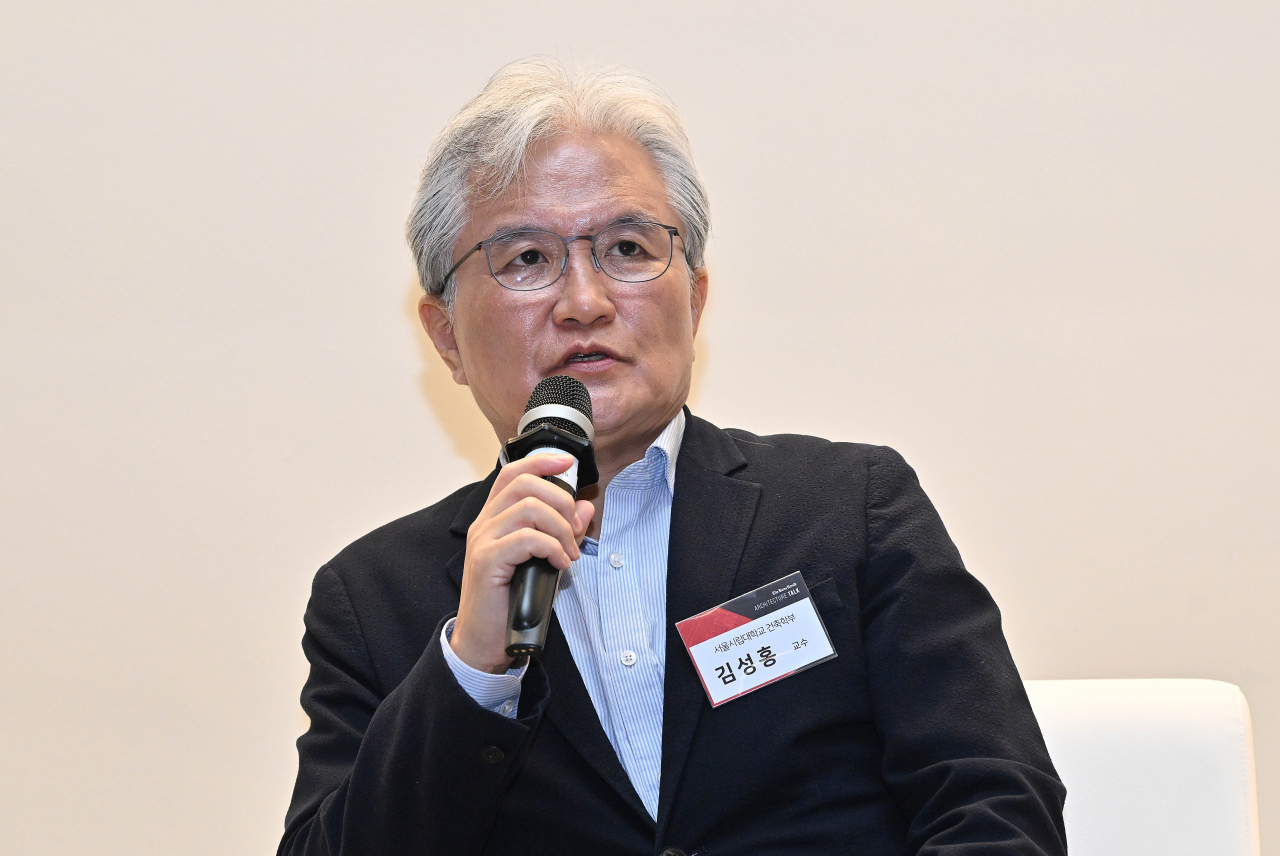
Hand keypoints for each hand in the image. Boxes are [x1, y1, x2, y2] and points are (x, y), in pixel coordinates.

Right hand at [450, 453, 594, 673]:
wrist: (484, 640)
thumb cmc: (511, 600)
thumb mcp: (543, 559)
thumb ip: (562, 531)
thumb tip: (584, 506)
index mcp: (494, 518)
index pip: (514, 473)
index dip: (542, 462)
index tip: (568, 463)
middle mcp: (484, 524)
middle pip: (524, 484)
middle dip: (560, 500)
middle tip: (574, 530)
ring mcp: (483, 541)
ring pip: (529, 509)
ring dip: (560, 529)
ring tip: (568, 553)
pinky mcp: (487, 560)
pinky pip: (526, 539)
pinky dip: (551, 547)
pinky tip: (560, 563)